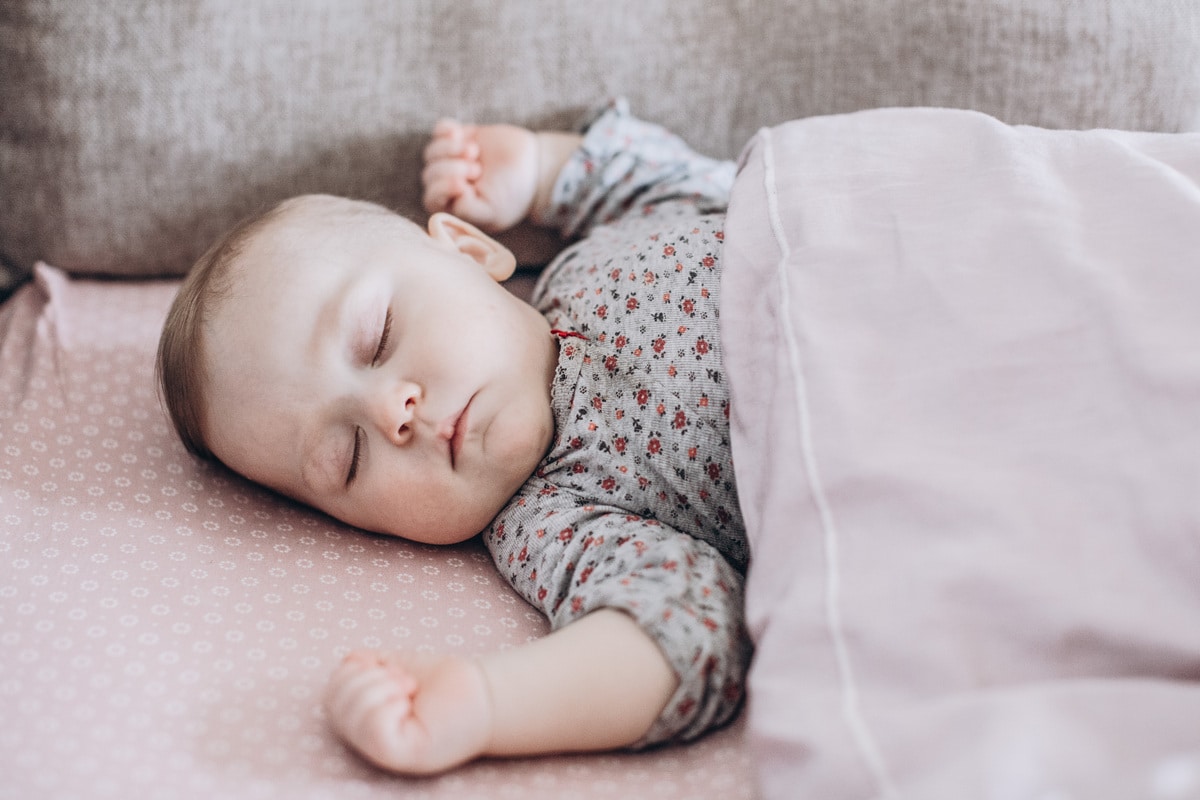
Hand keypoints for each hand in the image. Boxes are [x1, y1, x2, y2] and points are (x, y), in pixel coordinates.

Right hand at [323, 649, 493, 774]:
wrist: (484, 693)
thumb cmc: (444, 683)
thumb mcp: (397, 665)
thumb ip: (369, 665)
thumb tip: (349, 661)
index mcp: (362, 718)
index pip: (331, 691)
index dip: (357, 670)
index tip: (394, 670)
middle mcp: (366, 739)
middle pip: (334, 700)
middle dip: (371, 677)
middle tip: (406, 681)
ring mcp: (379, 751)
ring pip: (351, 713)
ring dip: (383, 688)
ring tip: (410, 692)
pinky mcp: (397, 756)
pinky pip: (372, 726)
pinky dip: (389, 704)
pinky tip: (410, 706)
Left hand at [422, 119, 538, 233]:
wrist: (535, 167)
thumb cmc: (514, 194)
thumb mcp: (492, 212)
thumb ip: (467, 212)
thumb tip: (448, 197)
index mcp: (454, 206)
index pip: (432, 198)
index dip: (442, 188)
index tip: (463, 183)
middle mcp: (448, 184)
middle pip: (430, 174)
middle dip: (452, 169)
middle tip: (477, 168)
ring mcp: (452, 160)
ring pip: (431, 153)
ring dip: (449, 149)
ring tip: (474, 151)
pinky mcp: (459, 139)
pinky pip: (439, 131)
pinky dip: (445, 130)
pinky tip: (460, 133)